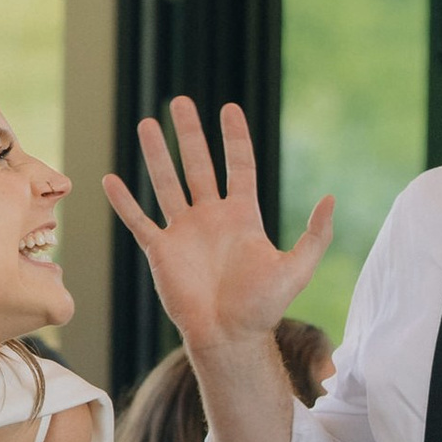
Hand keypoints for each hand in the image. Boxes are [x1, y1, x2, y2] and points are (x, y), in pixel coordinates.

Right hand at [101, 98, 332, 354]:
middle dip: (188, 134)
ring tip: (145, 123)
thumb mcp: (296, 269)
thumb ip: (314, 235)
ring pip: (166, 184)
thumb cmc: (263, 308)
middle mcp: (211, 218)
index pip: (239, 166)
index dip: (235, 137)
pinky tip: (110, 179)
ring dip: (156, 155)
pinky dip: (125, 202)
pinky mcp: (161, 252)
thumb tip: (331, 199)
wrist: (229, 338)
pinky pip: (139, 221)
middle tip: (180, 102)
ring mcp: (184, 233)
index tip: (228, 108)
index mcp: (243, 217)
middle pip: (198, 165)